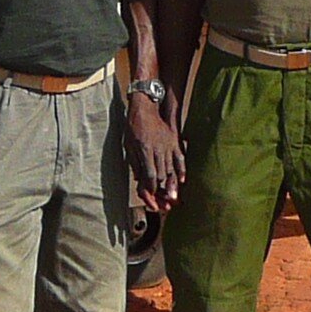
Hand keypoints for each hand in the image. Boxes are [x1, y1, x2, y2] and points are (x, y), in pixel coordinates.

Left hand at [124, 93, 183, 208]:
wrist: (145, 106)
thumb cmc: (133, 126)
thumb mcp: (128, 145)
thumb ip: (135, 163)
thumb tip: (139, 180)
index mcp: (144, 150)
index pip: (150, 176)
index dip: (151, 189)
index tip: (151, 198)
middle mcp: (158, 149)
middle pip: (162, 175)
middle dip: (162, 192)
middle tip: (164, 205)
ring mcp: (168, 145)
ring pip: (172, 170)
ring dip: (172, 186)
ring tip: (174, 199)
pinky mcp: (174, 141)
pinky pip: (181, 158)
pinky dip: (182, 171)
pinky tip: (182, 181)